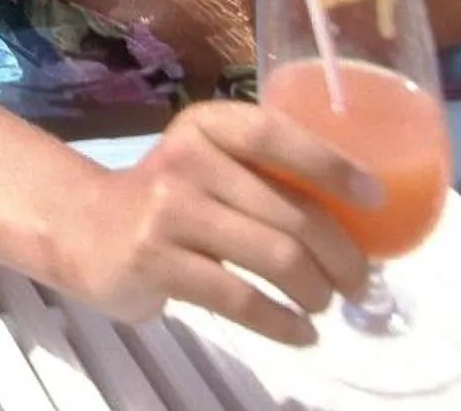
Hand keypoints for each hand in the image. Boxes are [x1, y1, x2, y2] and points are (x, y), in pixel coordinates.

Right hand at [60, 102, 377, 345]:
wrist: (85, 228)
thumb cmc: (168, 198)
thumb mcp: (208, 166)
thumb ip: (263, 177)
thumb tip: (357, 218)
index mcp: (204, 125)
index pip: (274, 134)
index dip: (330, 165)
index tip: (376, 198)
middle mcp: (185, 159)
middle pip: (290, 212)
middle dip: (341, 256)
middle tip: (357, 282)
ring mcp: (167, 210)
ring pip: (275, 257)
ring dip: (316, 292)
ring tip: (323, 304)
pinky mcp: (156, 261)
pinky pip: (243, 299)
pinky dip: (284, 324)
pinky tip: (301, 333)